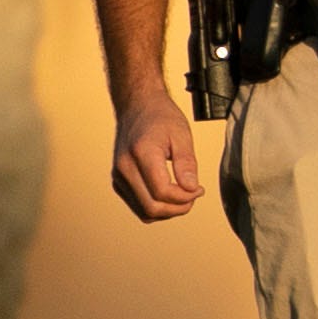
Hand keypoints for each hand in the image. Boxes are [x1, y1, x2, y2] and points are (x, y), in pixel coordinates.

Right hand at [112, 97, 203, 221]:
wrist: (137, 107)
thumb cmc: (160, 117)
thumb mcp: (182, 135)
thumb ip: (187, 163)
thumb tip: (191, 189)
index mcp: (141, 153)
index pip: (162, 191)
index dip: (185, 197)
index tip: (199, 189)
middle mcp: (124, 168)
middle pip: (151, 207)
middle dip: (178, 208)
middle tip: (193, 196)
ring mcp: (118, 176)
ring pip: (143, 212)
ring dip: (168, 211)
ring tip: (184, 196)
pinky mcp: (118, 182)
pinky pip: (137, 206)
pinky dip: (156, 208)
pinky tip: (170, 196)